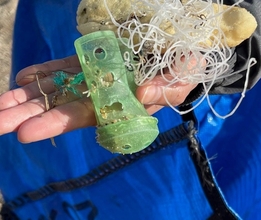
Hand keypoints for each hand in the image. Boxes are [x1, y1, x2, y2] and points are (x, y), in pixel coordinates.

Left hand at [0, 55, 198, 142]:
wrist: (179, 53)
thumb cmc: (185, 69)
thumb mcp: (183, 77)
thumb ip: (166, 86)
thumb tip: (142, 91)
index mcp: (124, 106)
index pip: (86, 118)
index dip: (57, 123)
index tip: (25, 132)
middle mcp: (105, 96)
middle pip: (62, 108)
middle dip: (30, 115)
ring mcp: (95, 78)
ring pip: (59, 89)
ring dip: (28, 96)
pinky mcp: (93, 61)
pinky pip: (66, 68)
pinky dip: (45, 72)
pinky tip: (23, 77)